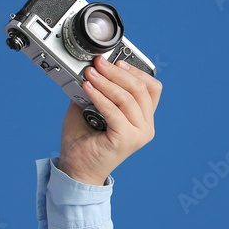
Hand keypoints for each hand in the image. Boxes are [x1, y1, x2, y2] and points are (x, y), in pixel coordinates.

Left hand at [58, 55, 161, 185]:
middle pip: (141, 89)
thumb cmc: (84, 140)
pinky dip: (100, 97)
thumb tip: (90, 68)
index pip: (152, 88)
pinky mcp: (126, 139)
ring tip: (90, 74)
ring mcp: (138, 134)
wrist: (76, 167)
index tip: (116, 61)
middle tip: (98, 64)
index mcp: (142, 118)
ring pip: (128, 98)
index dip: (135, 71)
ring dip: (107, 82)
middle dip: (117, 72)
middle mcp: (145, 126)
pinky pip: (115, 112)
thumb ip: (95, 89)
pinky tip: (87, 88)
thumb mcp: (90, 107)